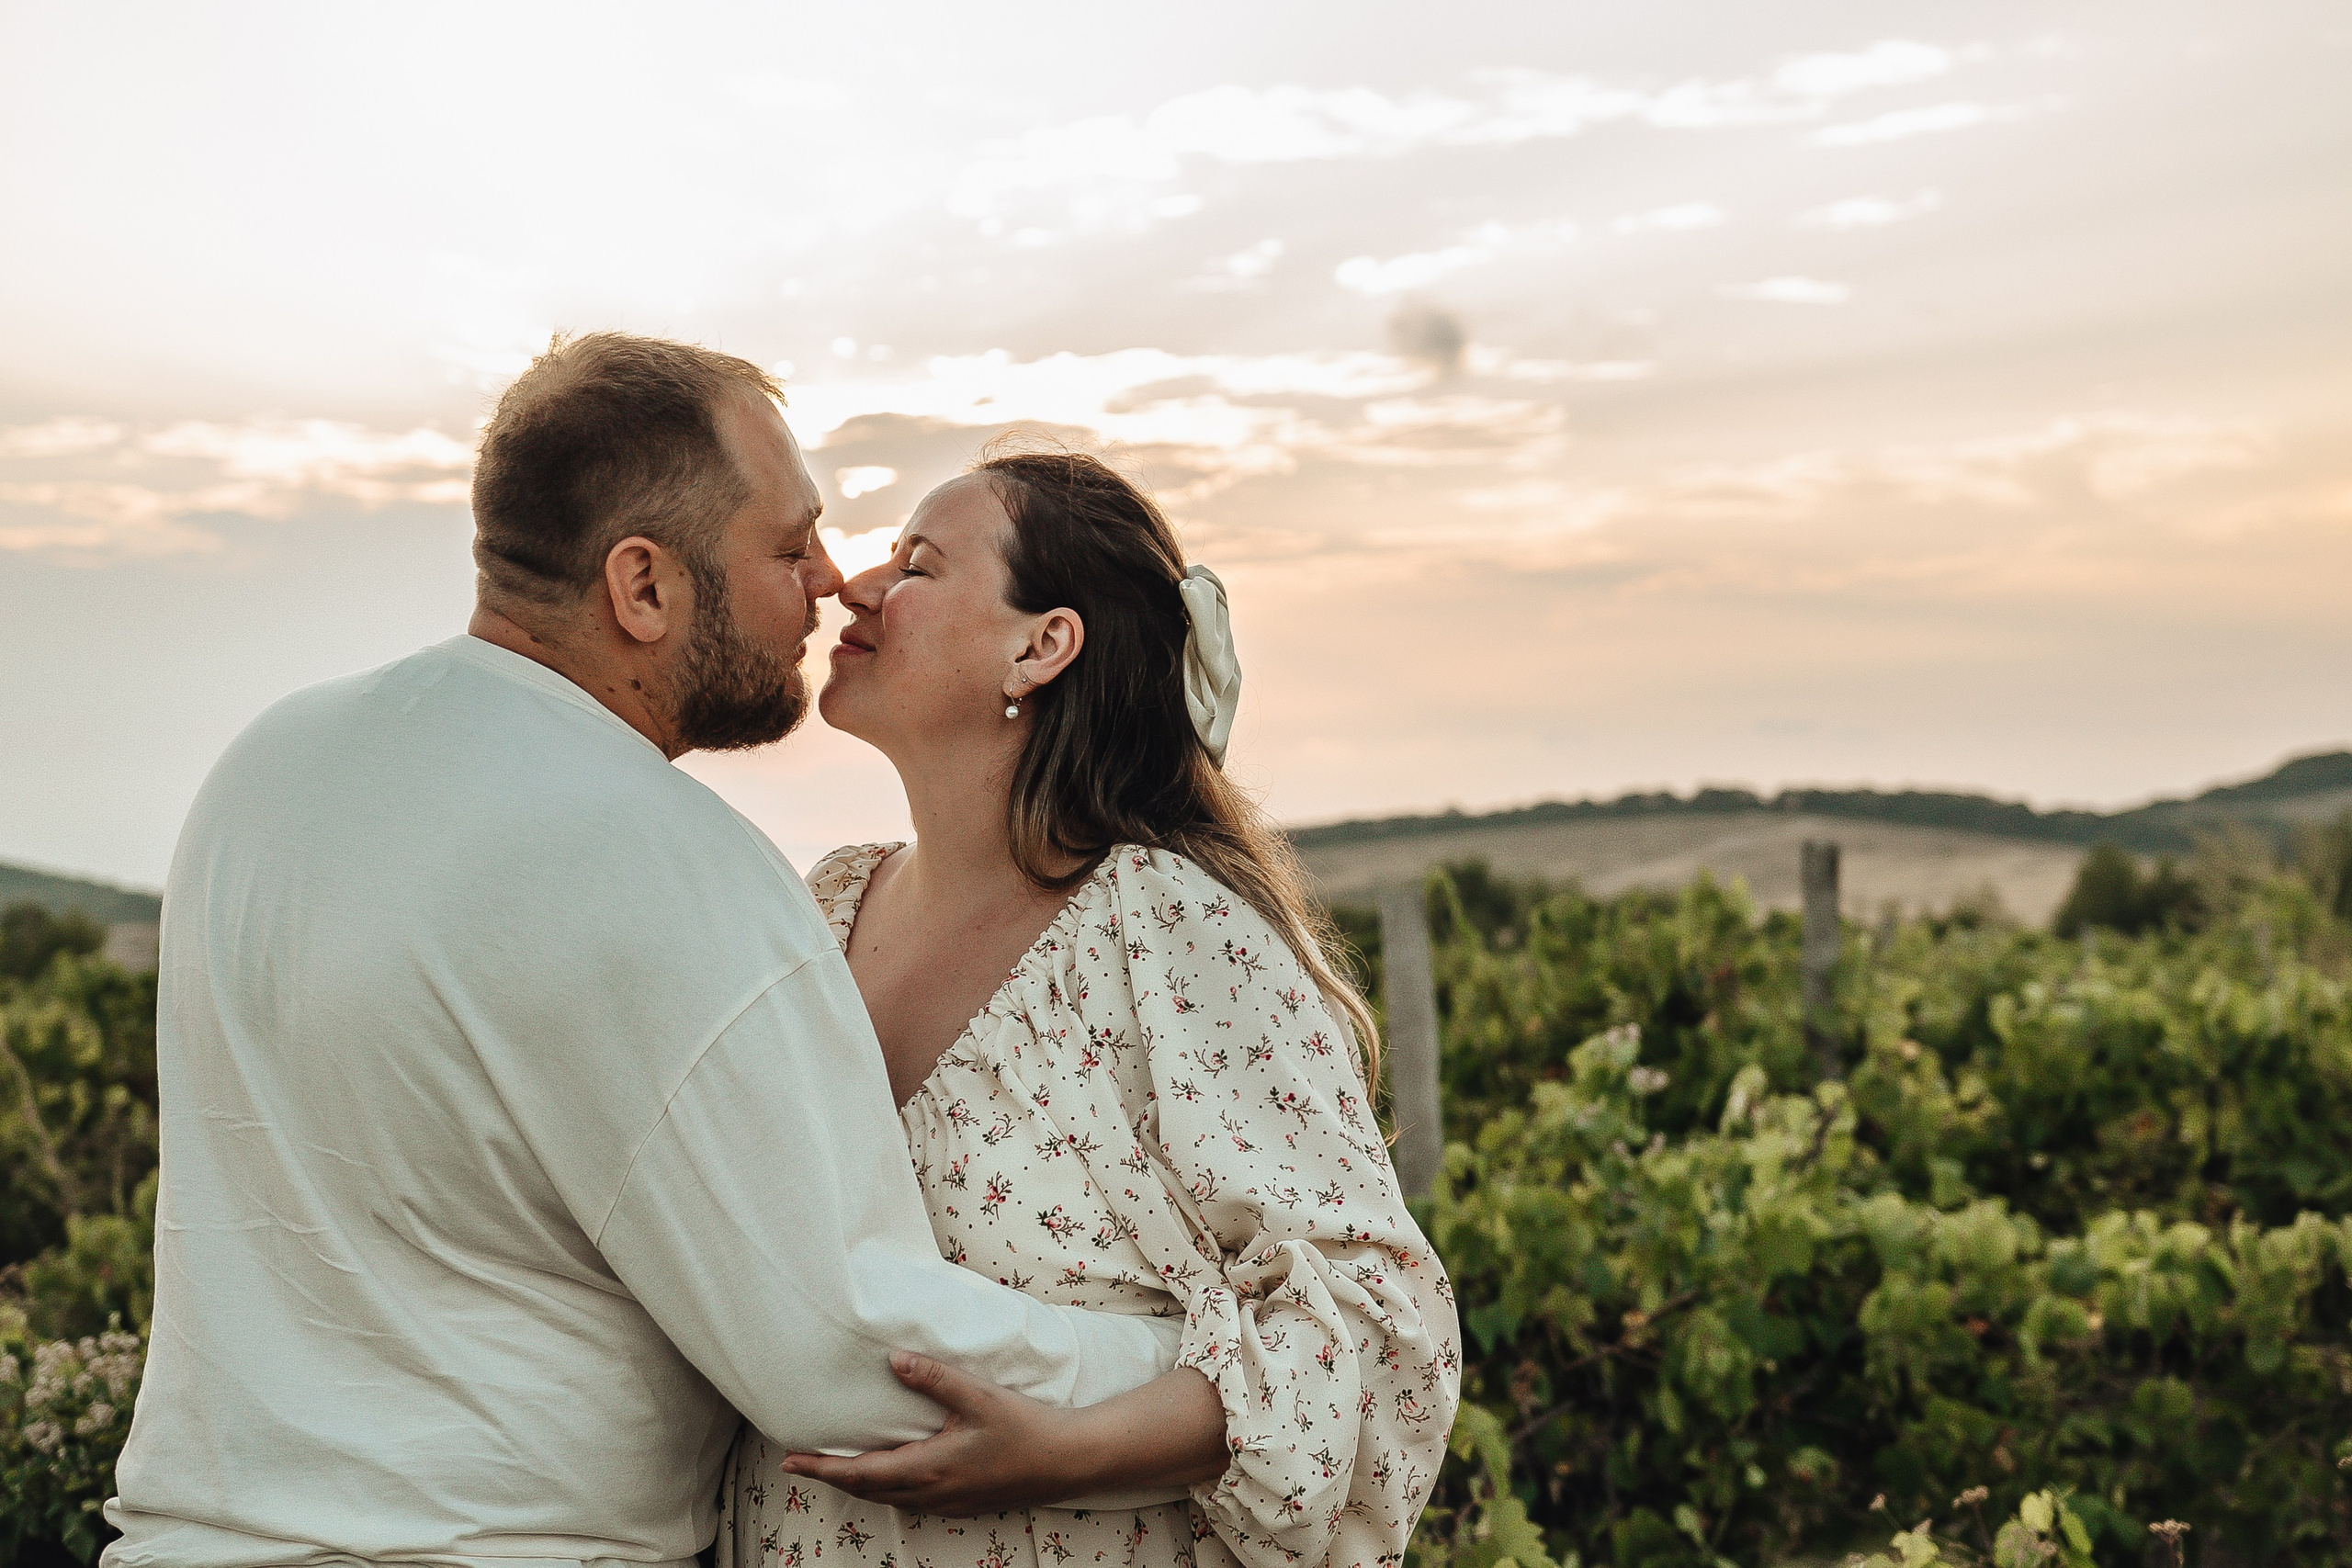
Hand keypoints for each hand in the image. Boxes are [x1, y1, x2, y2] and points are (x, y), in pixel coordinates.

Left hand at [779, 1351, 1098, 1514]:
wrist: (1066, 1461)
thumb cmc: (1025, 1429)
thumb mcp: (978, 1397)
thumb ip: (934, 1378)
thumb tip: (893, 1360)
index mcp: (929, 1468)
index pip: (860, 1474)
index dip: (822, 1468)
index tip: (790, 1460)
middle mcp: (931, 1492)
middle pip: (867, 1490)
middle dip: (831, 1476)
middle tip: (800, 1462)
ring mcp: (946, 1501)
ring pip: (887, 1497)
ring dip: (857, 1482)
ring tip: (835, 1464)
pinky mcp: (959, 1501)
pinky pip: (908, 1499)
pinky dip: (884, 1486)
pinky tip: (888, 1471)